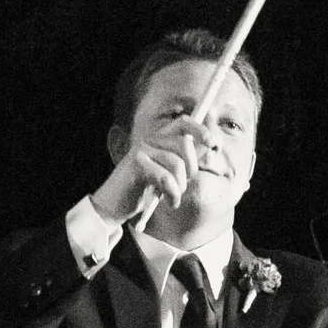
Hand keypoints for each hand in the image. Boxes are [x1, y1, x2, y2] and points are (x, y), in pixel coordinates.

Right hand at [91, 120, 211, 225]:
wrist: (114, 205)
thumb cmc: (143, 191)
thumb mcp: (168, 174)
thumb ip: (185, 160)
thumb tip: (209, 147)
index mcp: (159, 139)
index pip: (184, 122)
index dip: (201, 129)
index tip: (214, 144)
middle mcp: (150, 140)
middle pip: (185, 144)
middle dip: (191, 169)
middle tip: (183, 185)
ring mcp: (142, 150)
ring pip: (177, 164)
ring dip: (180, 187)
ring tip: (173, 197)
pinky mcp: (137, 164)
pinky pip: (166, 178)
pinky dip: (172, 194)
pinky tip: (169, 201)